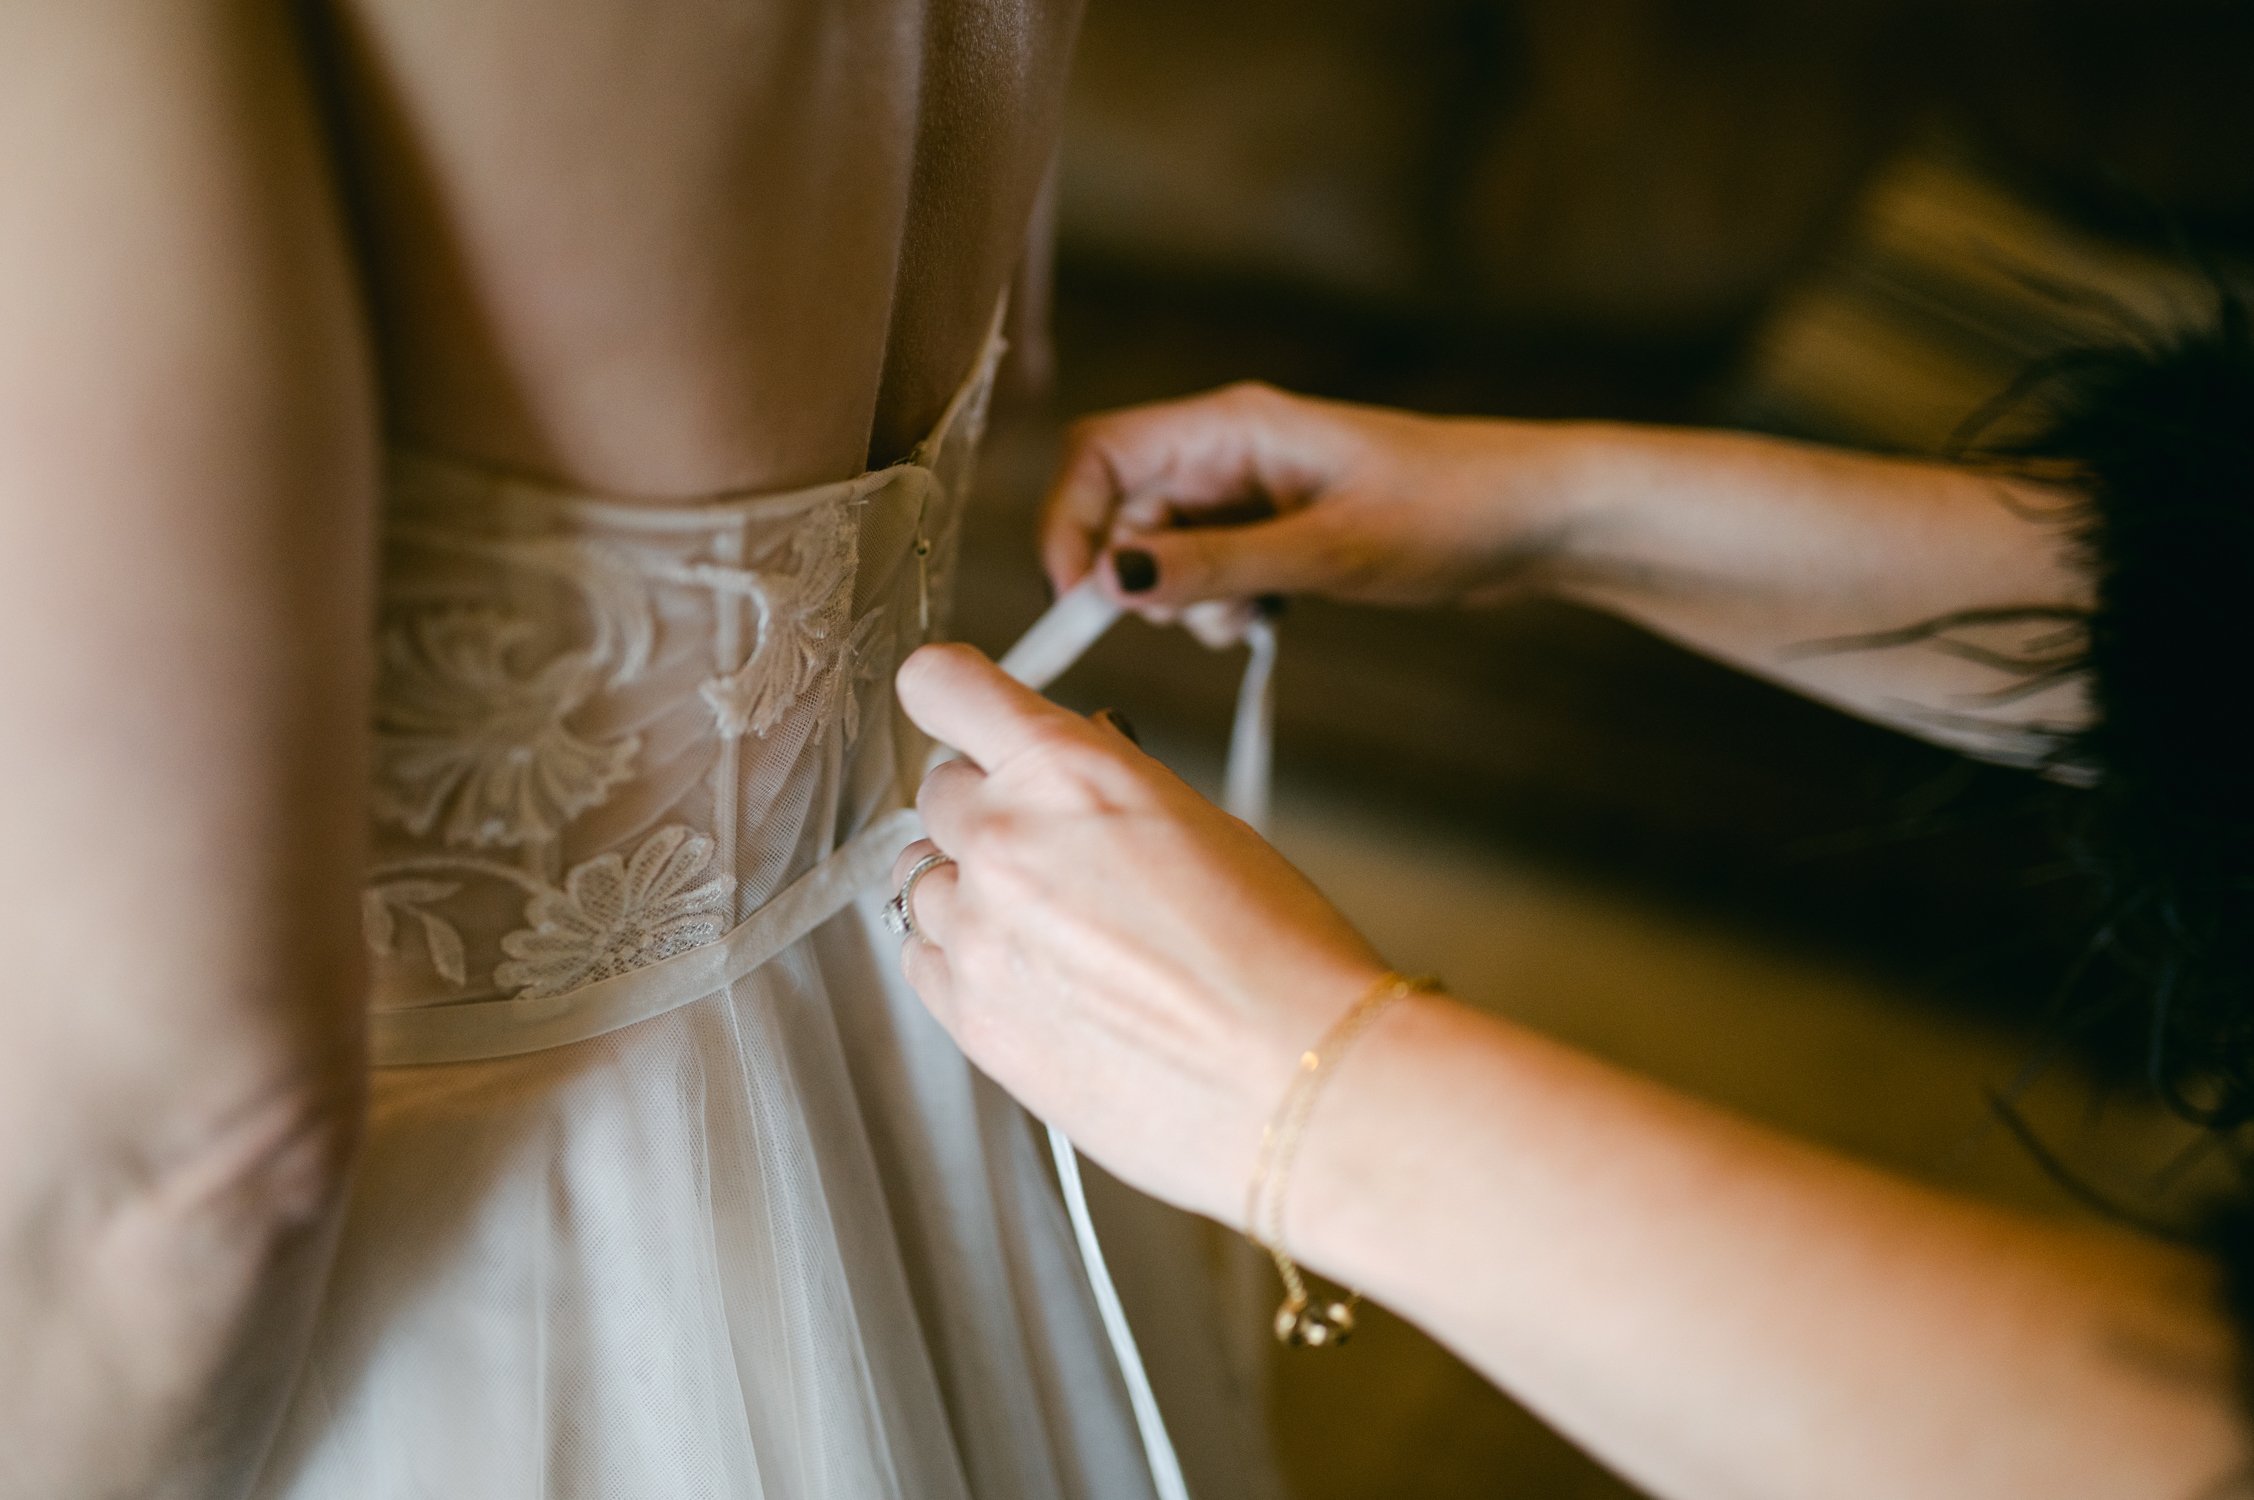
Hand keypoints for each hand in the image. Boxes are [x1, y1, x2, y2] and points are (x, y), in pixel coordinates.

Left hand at [889, 642, 1388, 1224]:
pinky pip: (925, 963)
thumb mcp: (1200, 823)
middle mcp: (1005, 838)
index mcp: (1068, 769)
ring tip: (1057, 934)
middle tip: (1053, 853)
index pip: (943, 687)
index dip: (953, 699)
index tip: (961, 715)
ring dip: (974, 893)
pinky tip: (1036, 981)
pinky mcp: (969, 1017)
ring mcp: (977, 932)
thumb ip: (1103, 794)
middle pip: (939, 793)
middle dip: (989, 811)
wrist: (1296, 1081)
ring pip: (925, 882)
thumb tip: (1063, 790)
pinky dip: (963, 963)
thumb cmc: (1279, 956)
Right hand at [1039, 381, 1592, 616]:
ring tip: (1261, 617)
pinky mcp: (1274, 529)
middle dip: (1141, 578)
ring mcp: (1250, 491)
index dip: (1071, 523)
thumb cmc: (1451, 508)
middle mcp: (1229, 451)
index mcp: (1231, 427)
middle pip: (1123, 511)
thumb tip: (1112, 581)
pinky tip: (1278, 616)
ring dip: (1188, 602)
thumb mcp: (1326, 549)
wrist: (1539, 518)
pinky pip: (1208, 572)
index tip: (1082, 599)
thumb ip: (1213, 566)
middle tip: (1205, 617)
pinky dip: (1223, 606)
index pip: (1100, 454)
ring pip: (1163, 552)